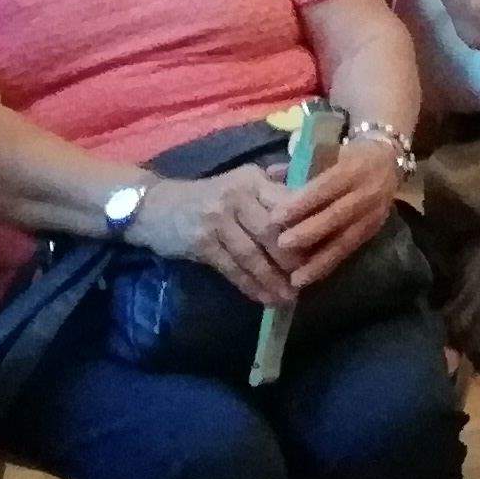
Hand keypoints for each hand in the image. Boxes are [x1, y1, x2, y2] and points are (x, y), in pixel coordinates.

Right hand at [127, 167, 306, 307]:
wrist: (155, 206)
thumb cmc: (209, 196)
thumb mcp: (241, 182)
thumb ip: (274, 186)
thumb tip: (313, 195)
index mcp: (253, 180)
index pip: (287, 202)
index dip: (306, 227)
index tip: (324, 248)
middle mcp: (236, 196)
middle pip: (272, 231)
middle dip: (292, 259)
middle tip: (309, 279)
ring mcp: (217, 220)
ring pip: (252, 254)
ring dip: (272, 279)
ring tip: (289, 297)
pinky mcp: (201, 243)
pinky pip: (231, 269)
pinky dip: (250, 286)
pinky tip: (263, 298)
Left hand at [270, 141, 401, 287]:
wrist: (389, 161)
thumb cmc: (349, 155)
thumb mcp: (329, 151)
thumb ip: (301, 165)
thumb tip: (269, 175)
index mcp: (354, 168)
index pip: (326, 186)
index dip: (302, 202)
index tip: (276, 216)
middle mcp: (367, 192)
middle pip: (337, 215)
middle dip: (309, 232)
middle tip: (281, 245)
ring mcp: (373, 214)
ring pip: (346, 239)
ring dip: (320, 260)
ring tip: (295, 278)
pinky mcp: (373, 230)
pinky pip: (350, 250)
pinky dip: (329, 264)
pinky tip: (311, 278)